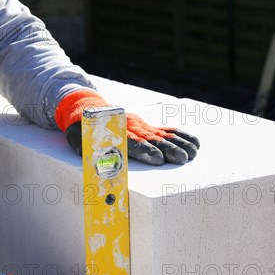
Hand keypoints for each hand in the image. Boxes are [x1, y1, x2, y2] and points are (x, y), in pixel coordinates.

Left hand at [55, 90, 199, 164]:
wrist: (88, 109)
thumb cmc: (83, 131)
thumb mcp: (79, 141)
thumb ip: (88, 152)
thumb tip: (98, 165)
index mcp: (115, 132)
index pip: (131, 142)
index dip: (144, 150)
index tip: (157, 159)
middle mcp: (132, 128)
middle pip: (152, 140)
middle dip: (168, 149)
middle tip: (182, 159)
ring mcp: (142, 126)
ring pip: (163, 135)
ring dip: (179, 144)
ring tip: (192, 155)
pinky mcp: (148, 127)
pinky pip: (168, 131)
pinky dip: (182, 136)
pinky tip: (194, 143)